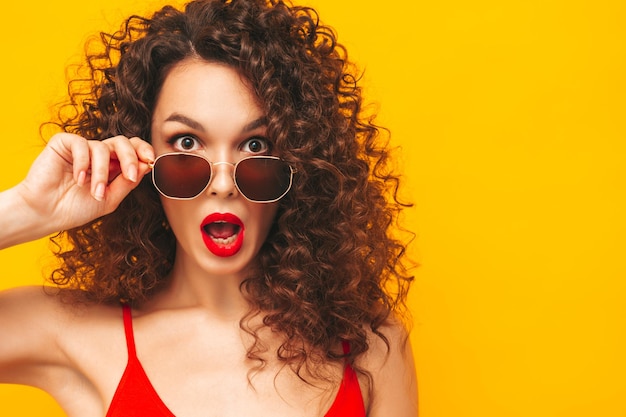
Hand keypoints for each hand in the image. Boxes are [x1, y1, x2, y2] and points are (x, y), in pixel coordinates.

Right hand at [15, 132, 153, 233]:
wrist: (45, 213)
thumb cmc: (76, 208)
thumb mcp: (110, 199)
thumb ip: (127, 183)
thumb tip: (147, 165)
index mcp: (112, 166)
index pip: (132, 149)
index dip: (143, 150)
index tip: (151, 161)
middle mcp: (99, 154)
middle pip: (122, 142)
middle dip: (130, 158)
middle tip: (131, 175)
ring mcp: (81, 148)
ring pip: (102, 148)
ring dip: (101, 173)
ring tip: (94, 192)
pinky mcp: (64, 143)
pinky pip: (81, 144)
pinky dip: (83, 163)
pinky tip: (79, 179)